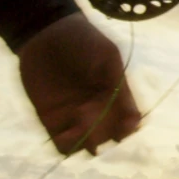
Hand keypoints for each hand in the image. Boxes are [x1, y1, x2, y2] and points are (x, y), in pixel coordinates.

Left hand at [18, 13, 140, 154]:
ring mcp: (75, 117)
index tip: (122, 124)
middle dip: (104, 131)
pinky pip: (62, 145)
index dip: (127, 128)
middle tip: (90, 113)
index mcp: (116, 95)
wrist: (44, 32)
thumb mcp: (107, 57)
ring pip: (88, 145)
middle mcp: (98, 109)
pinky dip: (67, 146)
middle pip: (109, 136)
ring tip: (77, 124)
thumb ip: (119, 86)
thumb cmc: (81, 40)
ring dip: (87, 141)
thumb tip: (134, 120)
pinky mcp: (51, 120)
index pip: (129, 122)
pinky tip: (65, 134)